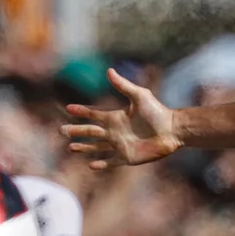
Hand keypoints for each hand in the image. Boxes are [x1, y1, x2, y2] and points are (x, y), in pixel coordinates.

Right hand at [62, 70, 181, 170]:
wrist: (172, 130)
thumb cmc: (158, 112)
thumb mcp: (140, 96)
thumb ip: (124, 85)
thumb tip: (109, 70)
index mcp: (116, 117)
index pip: (94, 114)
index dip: (82, 112)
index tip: (68, 108)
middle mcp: (115, 132)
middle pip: (91, 132)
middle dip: (76, 131)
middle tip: (61, 131)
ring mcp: (120, 145)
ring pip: (97, 147)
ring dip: (84, 147)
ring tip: (71, 147)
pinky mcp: (128, 157)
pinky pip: (112, 161)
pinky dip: (102, 164)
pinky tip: (91, 165)